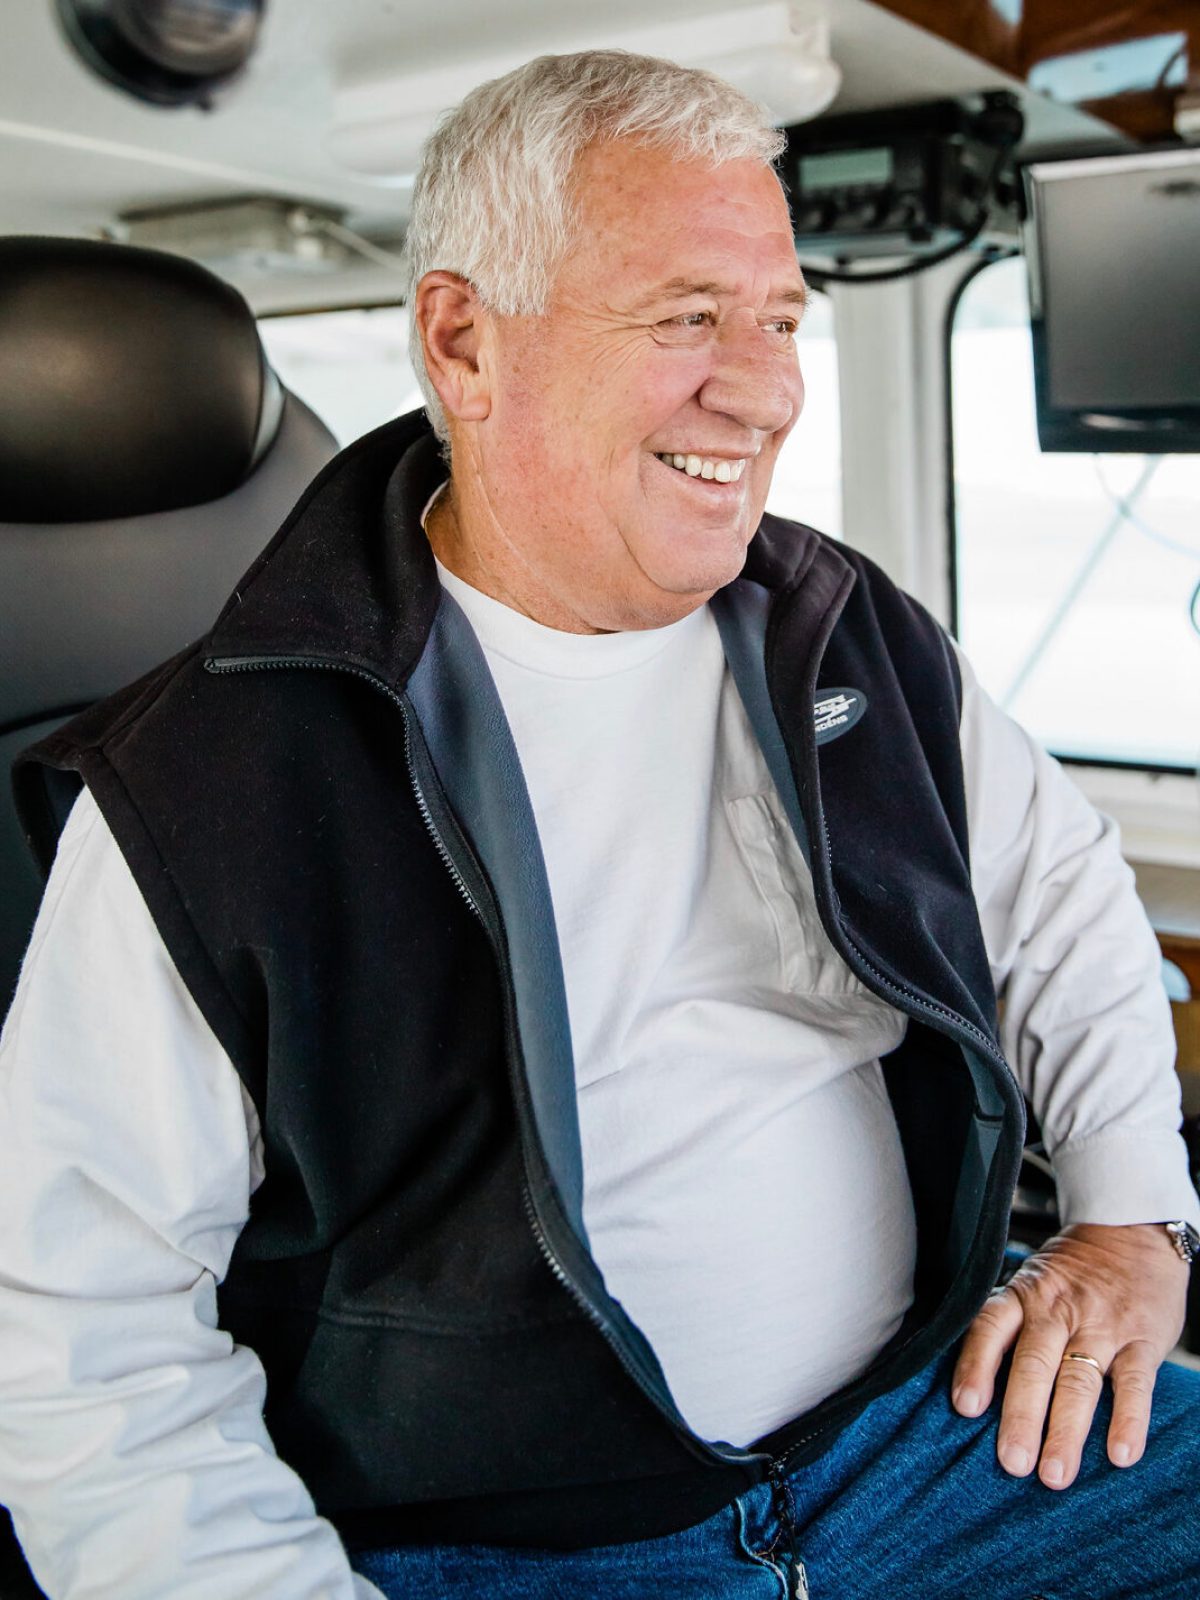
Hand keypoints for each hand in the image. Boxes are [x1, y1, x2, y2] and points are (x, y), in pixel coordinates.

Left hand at [951, 1223, 1188, 1489]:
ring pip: (1079, 1381)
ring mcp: (1102, 1326)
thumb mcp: (1030, 1283)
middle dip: (1021, 1416)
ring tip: (1055, 1474)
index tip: (965, 1407)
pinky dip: (1128, 1420)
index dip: (976, 1365)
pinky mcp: (1142, 1341)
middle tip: (1012, 1462)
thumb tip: (972, 1386)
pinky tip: (1120, 1453)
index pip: (991, 1327)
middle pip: (1034, 1364)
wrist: (1132, 1230)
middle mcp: (1058, 1311)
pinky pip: (1134, 1384)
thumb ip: (1008, 1326)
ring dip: (1066, 1430)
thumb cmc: (1071, 1270)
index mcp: (1024, 1295)